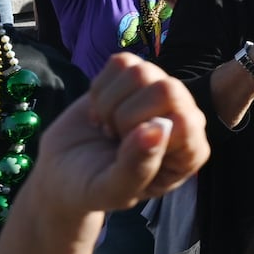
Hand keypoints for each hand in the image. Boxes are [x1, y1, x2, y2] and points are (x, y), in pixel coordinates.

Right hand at [31, 54, 209, 215]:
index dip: (144, 132)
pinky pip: (121, 62)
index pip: (185, 120)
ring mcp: (160, 94)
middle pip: (166, 89)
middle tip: (115, 139)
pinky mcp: (134, 75)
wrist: (62, 172)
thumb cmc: (92, 187)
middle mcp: (184, 117)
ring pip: (140, 72)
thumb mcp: (112, 191)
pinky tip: (103, 113)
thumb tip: (159, 128)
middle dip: (125, 116)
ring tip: (109, 128)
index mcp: (190, 152)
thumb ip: (137, 168)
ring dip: (110, 104)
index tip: (125, 154)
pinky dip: (100, 89)